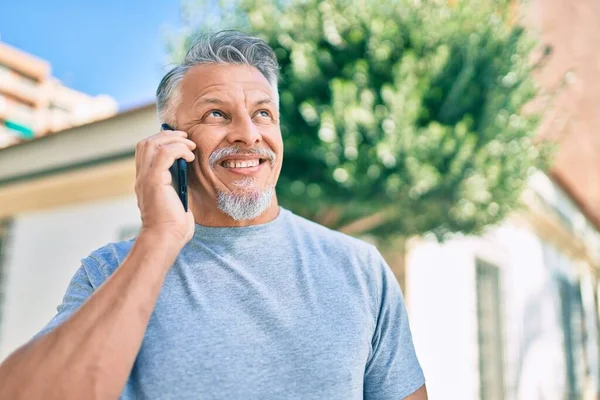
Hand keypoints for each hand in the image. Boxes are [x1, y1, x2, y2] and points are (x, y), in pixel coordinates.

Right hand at [134, 129, 195, 243]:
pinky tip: (190, 157)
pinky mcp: (153, 181)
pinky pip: (164, 153)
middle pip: (146, 143)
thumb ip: (176, 186)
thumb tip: (185, 173)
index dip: (162, 140)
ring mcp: (145, 178)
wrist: (166, 240)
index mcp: (145, 181)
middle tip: (186, 138)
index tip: (181, 142)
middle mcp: (141, 177)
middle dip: (168, 135)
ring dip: (174, 140)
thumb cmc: (173, 227)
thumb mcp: (176, 200)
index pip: (146, 151)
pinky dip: (178, 150)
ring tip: (190, 146)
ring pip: (153, 144)